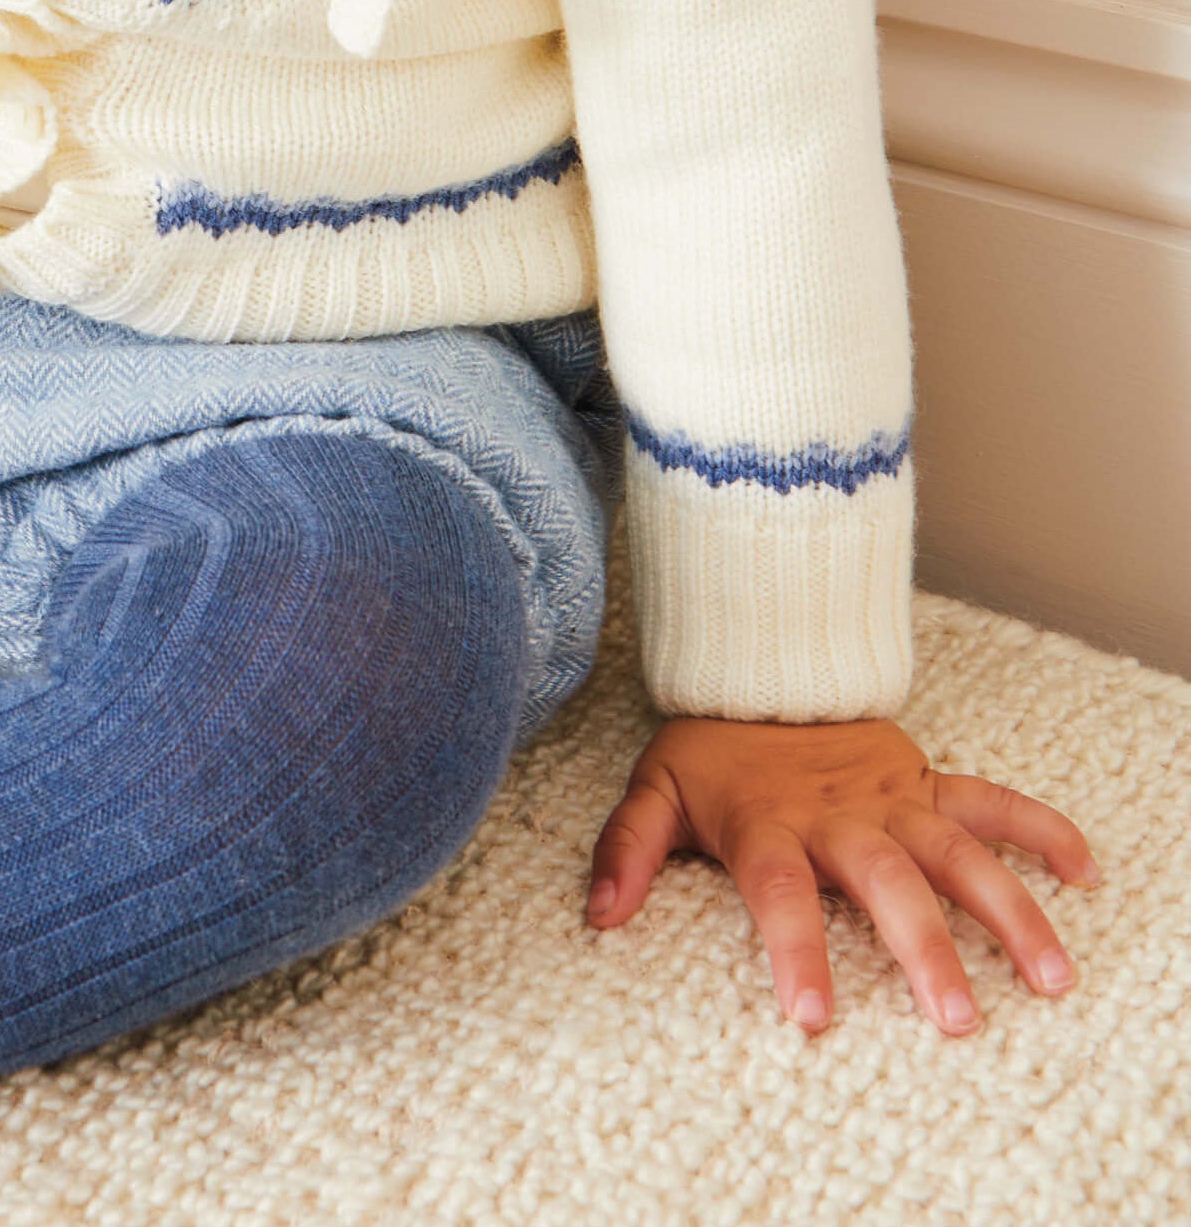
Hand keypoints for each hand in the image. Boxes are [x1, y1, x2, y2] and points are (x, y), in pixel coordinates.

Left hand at [588, 715, 1099, 1034]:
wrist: (757, 661)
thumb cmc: (707, 746)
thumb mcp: (653, 790)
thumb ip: (623, 852)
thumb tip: (597, 916)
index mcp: (769, 823)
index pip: (779, 893)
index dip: (794, 950)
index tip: (813, 1018)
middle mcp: (839, 815)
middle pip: (886, 883)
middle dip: (924, 949)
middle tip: (957, 1020)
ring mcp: (891, 796)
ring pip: (958, 852)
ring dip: (1009, 910)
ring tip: (1051, 978)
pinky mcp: (924, 778)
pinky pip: (992, 800)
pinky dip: (1040, 829)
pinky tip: (1083, 873)